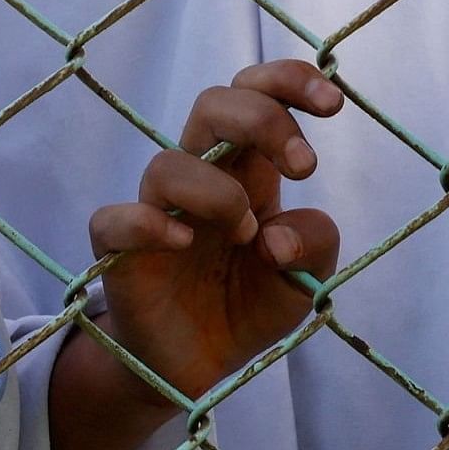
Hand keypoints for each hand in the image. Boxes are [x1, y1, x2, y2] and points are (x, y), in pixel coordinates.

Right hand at [54, 61, 344, 449]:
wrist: (196, 367)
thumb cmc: (248, 305)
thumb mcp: (305, 280)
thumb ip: (314, 244)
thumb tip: (275, 237)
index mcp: (247, 171)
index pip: (255, 95)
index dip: (288, 82)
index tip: (332, 104)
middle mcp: (200, 178)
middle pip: (212, 105)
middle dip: (262, 120)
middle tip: (304, 169)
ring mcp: (155, 210)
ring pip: (168, 164)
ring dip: (220, 193)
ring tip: (248, 237)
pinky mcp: (119, 250)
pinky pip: (115, 219)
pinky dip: (148, 224)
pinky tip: (182, 245)